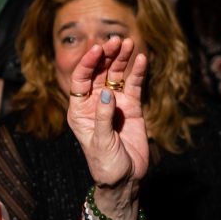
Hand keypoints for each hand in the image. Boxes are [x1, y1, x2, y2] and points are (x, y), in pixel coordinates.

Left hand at [67, 37, 148, 189]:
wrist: (125, 178)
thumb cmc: (105, 163)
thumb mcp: (101, 143)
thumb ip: (103, 118)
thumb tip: (106, 93)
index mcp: (79, 110)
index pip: (80, 79)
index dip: (88, 63)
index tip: (97, 49)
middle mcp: (95, 102)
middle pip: (99, 72)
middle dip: (107, 55)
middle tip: (117, 41)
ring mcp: (114, 103)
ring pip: (116, 75)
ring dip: (121, 58)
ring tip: (128, 43)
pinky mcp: (132, 107)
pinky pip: (134, 85)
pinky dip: (137, 72)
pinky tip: (141, 58)